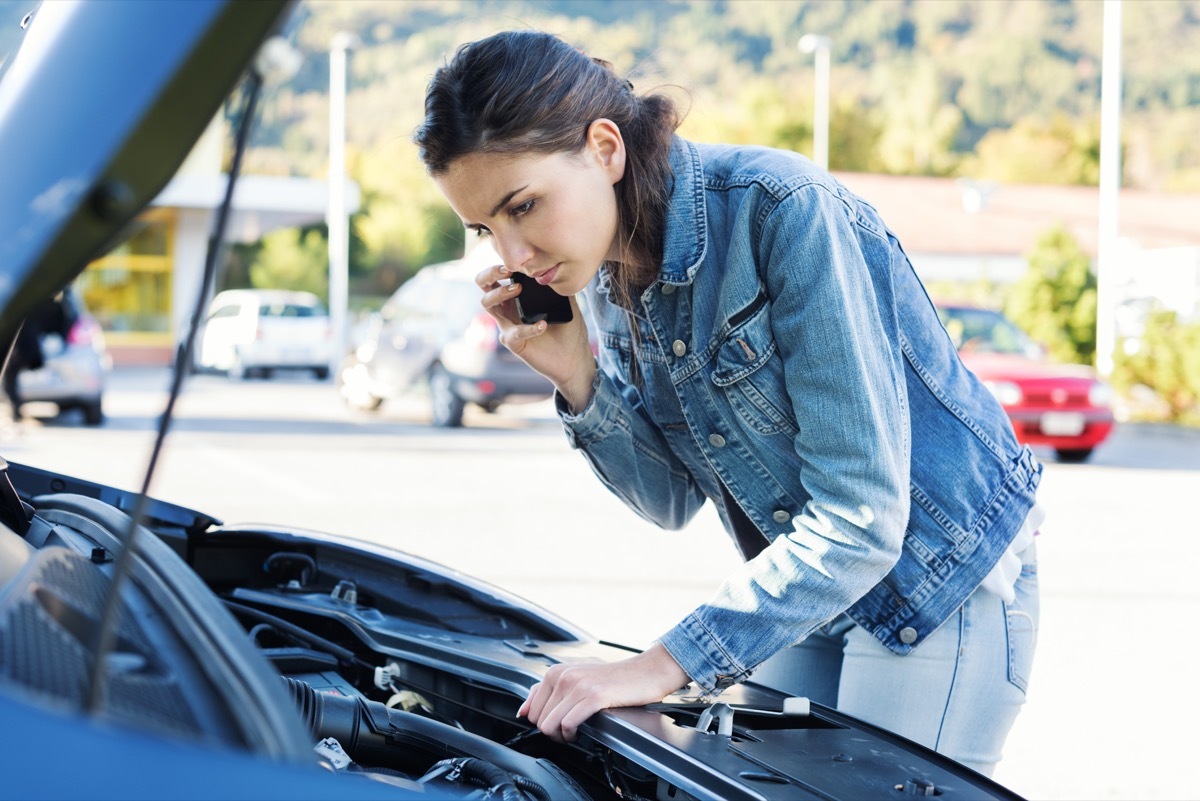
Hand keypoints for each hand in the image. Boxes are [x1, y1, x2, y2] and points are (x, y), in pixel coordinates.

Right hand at [476, 263, 594, 409]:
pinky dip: (527, 328)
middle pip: (483, 287)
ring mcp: (509, 326)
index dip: (498, 266)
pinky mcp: (515, 344)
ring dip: (500, 293)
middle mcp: (508, 309)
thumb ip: (559, 283)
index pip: (497, 276)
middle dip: (489, 275)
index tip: (514, 261)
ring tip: (519, 289)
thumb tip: (556, 263)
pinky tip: (543, 325)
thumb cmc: (569, 329)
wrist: (575, 359)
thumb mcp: (567, 301)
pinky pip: (512, 334)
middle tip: (507, 271)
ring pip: (488, 306)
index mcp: (517, 297)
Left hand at [516, 642, 688, 741]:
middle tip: (570, 730)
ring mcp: (578, 685)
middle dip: (552, 732)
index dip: (544, 723)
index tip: (558, 724)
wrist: (646, 672)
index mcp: (556, 671)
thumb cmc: (614, 678)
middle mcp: (563, 675)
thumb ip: (546, 692)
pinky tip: (583, 730)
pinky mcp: (593, 696)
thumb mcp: (576, 678)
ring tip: (575, 731)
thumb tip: (523, 710)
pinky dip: (572, 734)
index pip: (531, 710)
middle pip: (539, 720)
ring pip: (549, 725)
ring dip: (562, 736)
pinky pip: (568, 723)